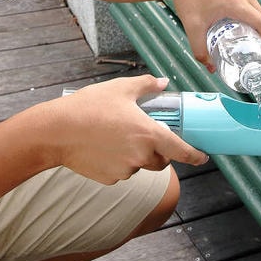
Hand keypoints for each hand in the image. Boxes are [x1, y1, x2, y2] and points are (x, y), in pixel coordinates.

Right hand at [37, 75, 208, 183]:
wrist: (56, 131)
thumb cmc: (88, 107)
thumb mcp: (119, 89)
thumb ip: (145, 86)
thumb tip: (162, 82)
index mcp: (149, 134)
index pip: (181, 151)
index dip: (195, 155)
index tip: (203, 157)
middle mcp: (141, 156)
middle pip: (161, 160)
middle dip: (158, 151)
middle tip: (144, 135)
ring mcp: (125, 170)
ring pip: (139, 165)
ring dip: (136, 155)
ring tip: (115, 137)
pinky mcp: (110, 179)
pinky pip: (121, 172)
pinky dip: (118, 162)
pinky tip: (102, 147)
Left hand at [168, 0, 260, 69]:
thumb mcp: (193, 28)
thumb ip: (200, 51)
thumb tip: (211, 68)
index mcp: (236, 3)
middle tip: (260, 51)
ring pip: (258, 9)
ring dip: (259, 24)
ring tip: (254, 40)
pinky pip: (251, 3)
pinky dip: (252, 15)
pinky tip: (245, 25)